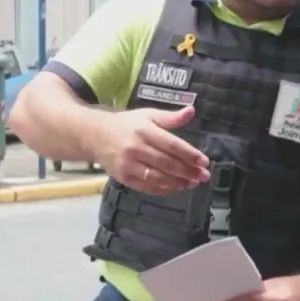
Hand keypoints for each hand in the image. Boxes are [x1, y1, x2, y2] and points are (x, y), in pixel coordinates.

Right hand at [94, 106, 209, 194]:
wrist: (95, 136)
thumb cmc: (126, 125)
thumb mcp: (147, 115)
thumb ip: (170, 117)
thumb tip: (191, 111)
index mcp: (144, 130)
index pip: (172, 145)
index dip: (190, 155)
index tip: (204, 161)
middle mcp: (135, 148)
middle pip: (167, 163)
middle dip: (188, 171)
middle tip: (203, 176)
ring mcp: (128, 165)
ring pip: (158, 177)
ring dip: (178, 182)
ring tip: (193, 183)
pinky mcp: (123, 177)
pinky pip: (147, 187)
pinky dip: (163, 189)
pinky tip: (176, 187)